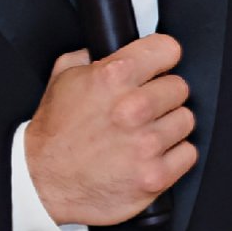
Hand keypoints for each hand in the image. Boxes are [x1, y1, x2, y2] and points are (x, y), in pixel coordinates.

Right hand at [24, 35, 196, 224]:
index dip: (162, 58)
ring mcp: (147, 143)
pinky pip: (188, 154)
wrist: (43, 183)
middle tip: (144, 109)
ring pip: (186, 120)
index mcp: (113, 77)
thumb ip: (89, 57)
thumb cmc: (54, 135)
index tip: (158, 67)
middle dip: (163, 96)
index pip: (167, 49)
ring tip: (144, 134)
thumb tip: (108, 47)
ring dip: (169, 127)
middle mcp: (134, 108)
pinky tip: (151, 156)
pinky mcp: (156, 175)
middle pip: (180, 87)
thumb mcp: (62, 80)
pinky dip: (174, 156)